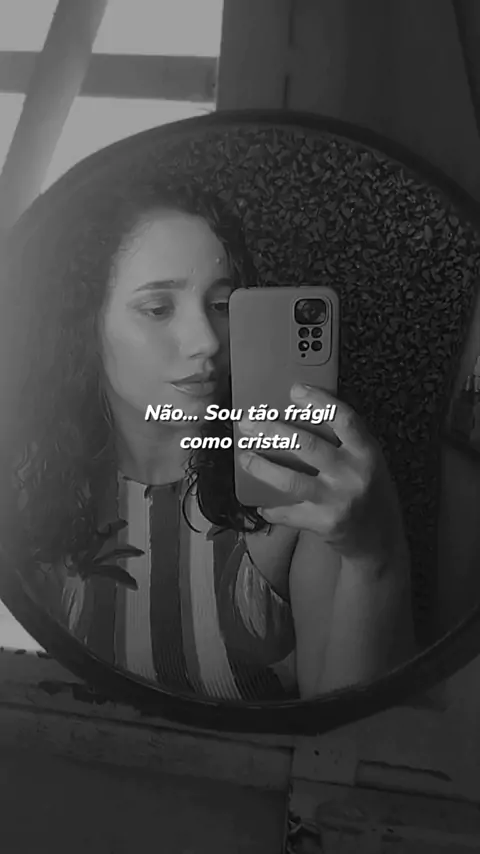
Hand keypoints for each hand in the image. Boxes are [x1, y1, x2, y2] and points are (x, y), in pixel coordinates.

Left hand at [238, 384, 406, 573]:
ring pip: (291, 480)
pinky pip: (289, 513)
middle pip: (307, 445)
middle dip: (272, 430)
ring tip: (244, 457)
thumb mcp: (367, 461)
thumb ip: (344, 441)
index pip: (343, 419)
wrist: (380, 540)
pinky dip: (271, 508)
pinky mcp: (325, 523)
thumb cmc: (368, 491)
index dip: (318, 401)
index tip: (294, 390)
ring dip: (262, 467)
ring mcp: (338, 500)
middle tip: (249, 421)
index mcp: (367, 452)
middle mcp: (354, 474)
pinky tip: (259, 503)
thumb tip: (300, 413)